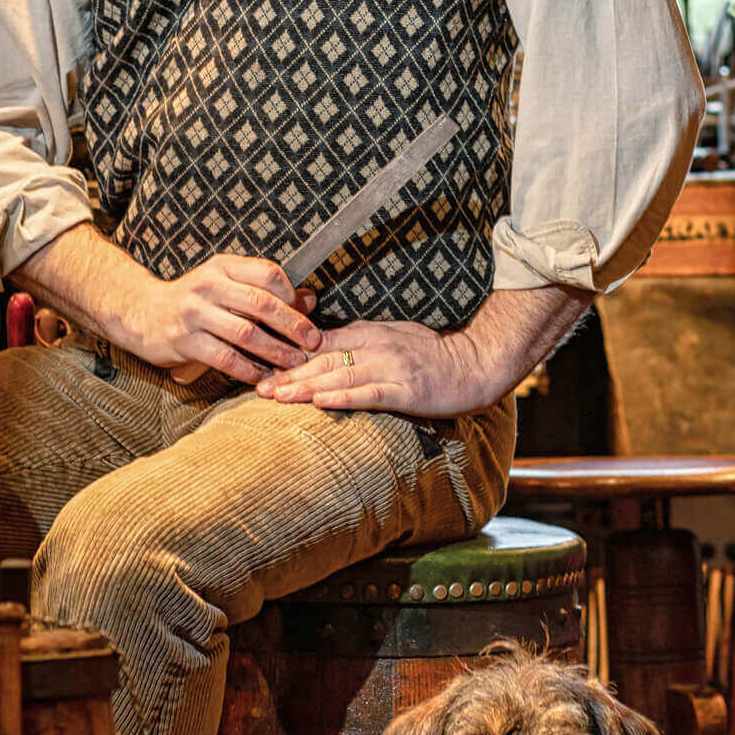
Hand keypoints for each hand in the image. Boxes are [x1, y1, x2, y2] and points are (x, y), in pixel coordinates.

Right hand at [134, 255, 319, 384]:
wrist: (142, 313)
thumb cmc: (194, 300)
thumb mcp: (226, 285)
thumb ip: (265, 291)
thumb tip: (311, 299)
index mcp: (223, 266)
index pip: (267, 272)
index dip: (291, 293)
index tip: (306, 312)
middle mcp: (208, 285)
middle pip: (260, 303)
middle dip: (292, 325)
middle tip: (313, 341)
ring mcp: (194, 313)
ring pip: (245, 333)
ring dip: (275, 351)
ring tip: (295, 362)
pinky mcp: (184, 341)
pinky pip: (225, 358)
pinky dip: (248, 369)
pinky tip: (264, 376)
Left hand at [255, 318, 494, 417]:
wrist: (476, 364)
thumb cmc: (436, 354)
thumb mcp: (396, 337)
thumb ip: (364, 340)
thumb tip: (329, 346)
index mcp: (372, 333)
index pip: (322, 342)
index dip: (291, 355)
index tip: (265, 365)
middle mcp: (377, 346)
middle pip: (324, 360)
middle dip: (289, 374)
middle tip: (259, 387)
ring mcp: (392, 367)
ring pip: (340, 376)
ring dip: (305, 387)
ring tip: (277, 397)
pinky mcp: (406, 390)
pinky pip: (369, 394)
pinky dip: (342, 397)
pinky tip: (320, 402)